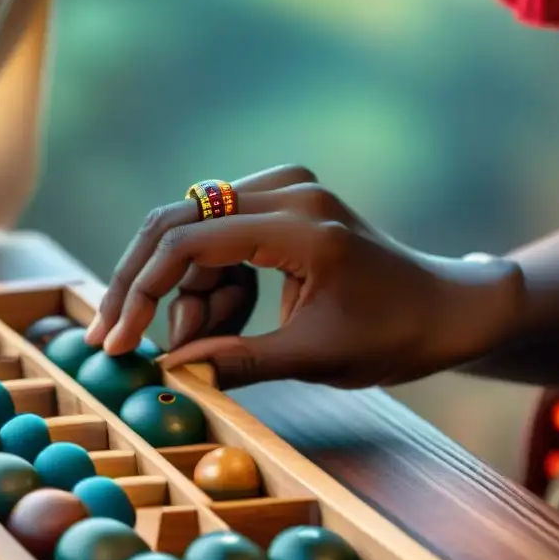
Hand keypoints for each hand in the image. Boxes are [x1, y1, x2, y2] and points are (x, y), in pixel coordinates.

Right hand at [85, 166, 522, 388]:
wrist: (444, 307)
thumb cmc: (394, 334)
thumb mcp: (316, 358)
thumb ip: (238, 361)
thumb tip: (169, 369)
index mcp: (301, 225)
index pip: (189, 241)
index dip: (141, 293)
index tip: (115, 343)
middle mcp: (285, 191)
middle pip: (175, 226)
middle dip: (140, 288)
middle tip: (114, 340)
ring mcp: (280, 191)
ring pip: (190, 240)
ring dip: (186, 297)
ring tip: (212, 344)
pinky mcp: (277, 205)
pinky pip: (214, 242)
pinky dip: (211, 286)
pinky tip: (235, 318)